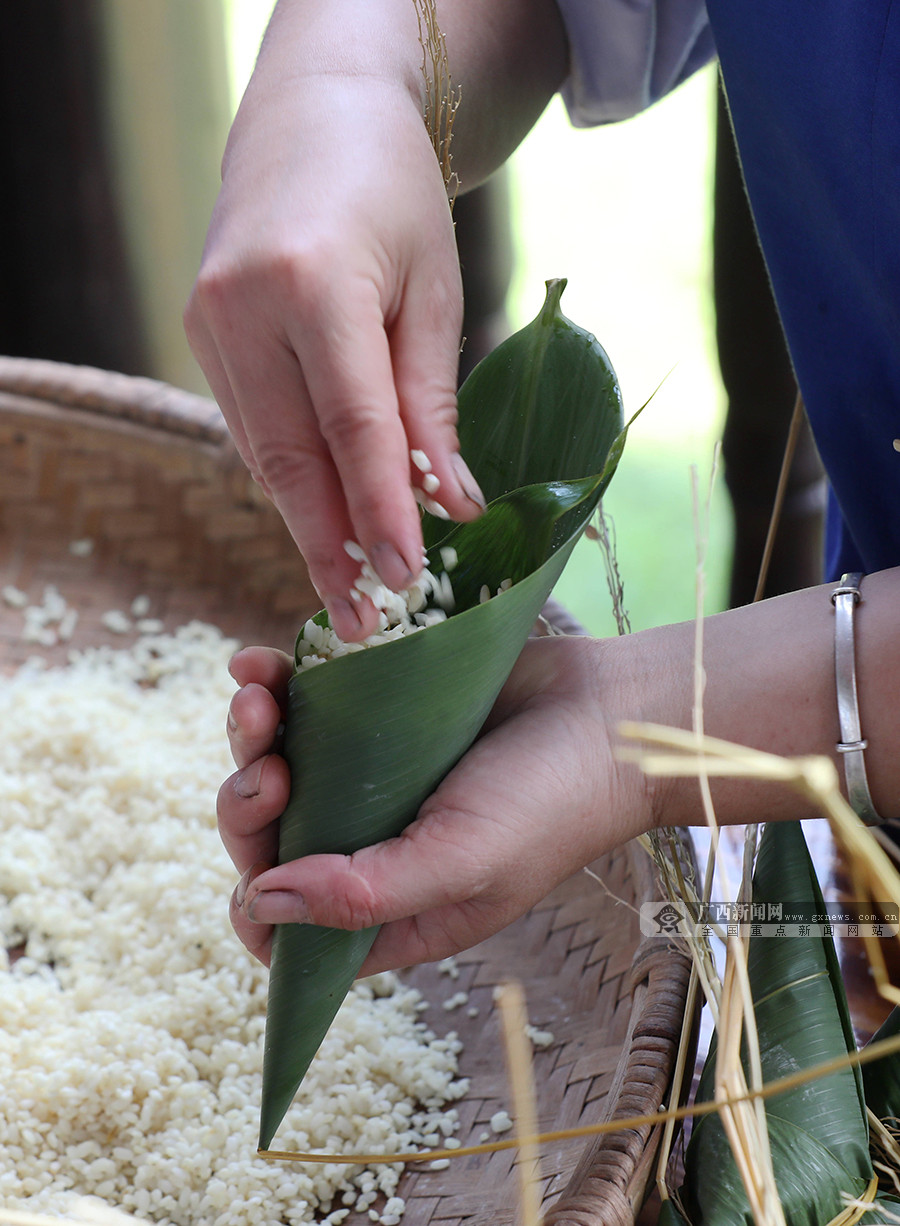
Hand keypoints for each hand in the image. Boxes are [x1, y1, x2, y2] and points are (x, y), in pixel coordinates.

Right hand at [185, 64, 484, 642]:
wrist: (315, 122)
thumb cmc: (394, 199)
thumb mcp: (433, 293)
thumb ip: (431, 403)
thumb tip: (451, 505)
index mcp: (313, 282)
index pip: (352, 424)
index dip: (380, 509)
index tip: (406, 577)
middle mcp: (243, 307)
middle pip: (291, 456)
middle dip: (329, 547)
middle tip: (361, 622)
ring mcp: (208, 322)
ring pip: (263, 453)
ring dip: (307, 525)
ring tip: (346, 590)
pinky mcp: (200, 334)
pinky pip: (252, 427)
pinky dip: (290, 479)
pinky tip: (322, 523)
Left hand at [219, 638, 654, 974]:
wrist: (605, 708)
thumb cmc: (548, 803)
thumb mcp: (462, 865)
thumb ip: (364, 895)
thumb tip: (259, 903)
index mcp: (389, 907)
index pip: (292, 932)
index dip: (258, 909)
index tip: (253, 872)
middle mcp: (369, 844)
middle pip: (270, 840)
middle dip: (247, 807)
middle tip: (271, 771)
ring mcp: (366, 774)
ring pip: (275, 765)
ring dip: (248, 738)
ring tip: (259, 698)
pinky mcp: (373, 711)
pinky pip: (301, 704)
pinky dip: (270, 685)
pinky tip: (255, 663)